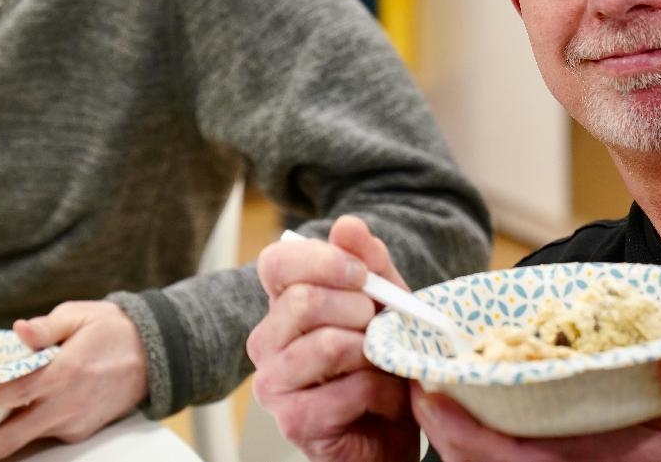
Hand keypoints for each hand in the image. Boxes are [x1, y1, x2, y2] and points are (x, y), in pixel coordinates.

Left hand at [0, 301, 147, 461]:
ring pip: (21, 445)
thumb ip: (47, 327)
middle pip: (9, 441)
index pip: (15, 392)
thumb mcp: (80, 315)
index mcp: (63, 372)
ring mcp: (72, 425)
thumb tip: (19, 330)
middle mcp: (65, 406)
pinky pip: (40, 437)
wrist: (156, 355)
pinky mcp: (79, 433)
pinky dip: (13, 438)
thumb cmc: (112, 329)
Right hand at [247, 215, 421, 461]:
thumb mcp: (386, 305)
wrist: (393, 435)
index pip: (276, 263)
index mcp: (283, 306)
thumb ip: (370, 263)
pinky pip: (348, 388)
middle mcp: (267, 342)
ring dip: (374, 353)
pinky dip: (383, 391)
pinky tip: (386, 400)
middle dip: (359, 310)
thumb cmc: (383, 366)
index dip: (321, 260)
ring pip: (326, 344)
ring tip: (387, 365)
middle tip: (381, 328)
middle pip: (303, 301)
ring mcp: (274, 384)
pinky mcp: (294, 421)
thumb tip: (347, 225)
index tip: (362, 275)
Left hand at [411, 348, 660, 461]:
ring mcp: (555, 460)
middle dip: (443, 425)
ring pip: (487, 456)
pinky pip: (509, 444)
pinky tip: (465, 387)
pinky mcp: (556, 450)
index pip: (509, 460)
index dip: (465, 434)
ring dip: (454, 423)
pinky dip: (478, 422)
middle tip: (412, 378)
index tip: (431, 394)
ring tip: (426, 376)